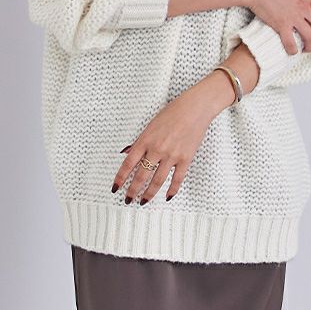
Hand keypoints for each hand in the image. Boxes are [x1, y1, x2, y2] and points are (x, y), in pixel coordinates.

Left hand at [111, 84, 220, 204]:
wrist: (194, 108)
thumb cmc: (173, 112)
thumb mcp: (151, 124)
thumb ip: (140, 141)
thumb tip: (127, 152)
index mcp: (145, 139)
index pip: (128, 164)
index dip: (120, 178)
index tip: (115, 188)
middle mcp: (157, 149)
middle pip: (141, 175)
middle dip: (132, 190)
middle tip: (128, 199)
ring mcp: (172, 155)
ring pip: (157, 181)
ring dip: (149, 193)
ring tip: (143, 201)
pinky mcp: (185, 158)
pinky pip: (177, 179)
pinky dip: (172, 189)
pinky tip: (167, 196)